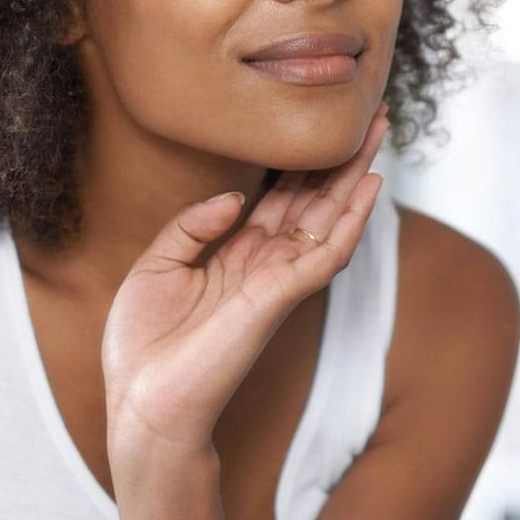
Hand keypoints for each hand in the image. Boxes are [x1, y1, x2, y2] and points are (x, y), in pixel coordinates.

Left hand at [100, 105, 388, 466]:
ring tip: (378, 130)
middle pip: (315, 200)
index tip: (322, 124)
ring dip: (357, 173)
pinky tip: (371, 184)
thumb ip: (192, 225)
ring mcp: (278, 280)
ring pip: (330, 217)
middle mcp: (265, 265)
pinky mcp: (280, 297)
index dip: (304, 162)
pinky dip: (353, 218)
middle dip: (342, 158)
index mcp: (236, 257)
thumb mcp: (155, 266)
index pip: (282, 199)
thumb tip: (235, 196)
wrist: (141, 405)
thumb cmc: (143, 348)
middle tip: (371, 114)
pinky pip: (327, 252)